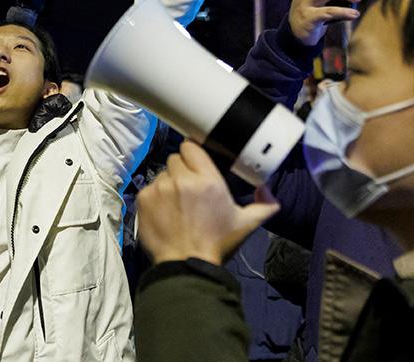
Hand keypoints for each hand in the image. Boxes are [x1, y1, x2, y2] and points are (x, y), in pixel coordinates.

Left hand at [137, 140, 279, 265]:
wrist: (186, 265)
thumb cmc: (216, 245)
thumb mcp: (245, 224)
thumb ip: (264, 205)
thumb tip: (269, 191)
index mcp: (208, 180)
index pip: (191, 147)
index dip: (193, 154)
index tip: (195, 164)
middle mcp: (182, 180)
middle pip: (175, 159)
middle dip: (182, 170)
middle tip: (188, 190)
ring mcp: (160, 188)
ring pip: (162, 174)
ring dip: (168, 184)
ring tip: (177, 205)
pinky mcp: (144, 199)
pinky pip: (148, 188)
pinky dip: (155, 197)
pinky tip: (164, 213)